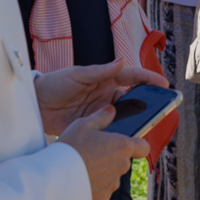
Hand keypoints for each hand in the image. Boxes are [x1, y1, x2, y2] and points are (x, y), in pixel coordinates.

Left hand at [35, 61, 168, 134]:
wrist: (36, 104)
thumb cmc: (55, 83)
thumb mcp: (78, 75)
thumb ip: (100, 71)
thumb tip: (122, 61)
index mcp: (106, 79)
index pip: (132, 78)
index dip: (149, 80)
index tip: (163, 84)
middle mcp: (107, 95)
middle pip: (133, 99)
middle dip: (147, 103)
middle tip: (161, 109)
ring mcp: (101, 111)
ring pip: (124, 116)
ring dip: (134, 120)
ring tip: (146, 125)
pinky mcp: (93, 125)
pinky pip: (110, 130)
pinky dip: (118, 133)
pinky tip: (125, 137)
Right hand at [59, 105, 151, 199]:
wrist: (54, 178)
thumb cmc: (70, 147)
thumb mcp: (83, 124)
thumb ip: (101, 117)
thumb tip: (111, 110)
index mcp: (122, 146)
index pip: (143, 147)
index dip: (137, 145)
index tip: (126, 143)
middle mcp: (122, 166)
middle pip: (124, 160)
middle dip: (113, 157)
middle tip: (93, 152)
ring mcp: (113, 183)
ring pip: (113, 175)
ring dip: (104, 171)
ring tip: (84, 165)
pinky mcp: (103, 197)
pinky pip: (103, 189)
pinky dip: (96, 185)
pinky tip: (81, 178)